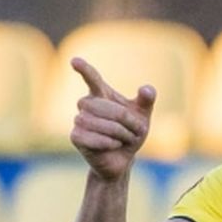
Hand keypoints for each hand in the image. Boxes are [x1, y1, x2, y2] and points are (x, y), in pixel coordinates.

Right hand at [69, 57, 155, 180]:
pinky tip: (114, 145)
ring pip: (96, 122)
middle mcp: (87, 105)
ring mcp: (79, 120)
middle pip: (102, 105)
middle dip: (123, 118)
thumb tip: (147, 89)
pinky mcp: (75, 137)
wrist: (122, 159)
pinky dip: (107, 142)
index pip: (92, 78)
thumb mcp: (143, 117)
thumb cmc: (130, 134)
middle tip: (137, 131)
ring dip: (118, 132)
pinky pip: (91, 137)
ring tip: (126, 139)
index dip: (84, 69)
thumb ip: (146, 101)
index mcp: (101, 94)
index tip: (75, 61)